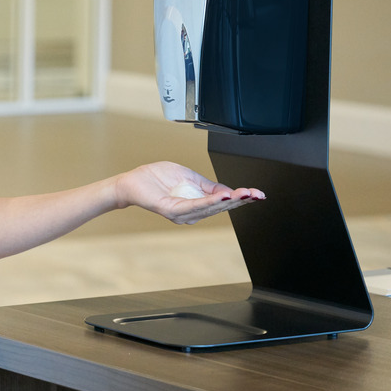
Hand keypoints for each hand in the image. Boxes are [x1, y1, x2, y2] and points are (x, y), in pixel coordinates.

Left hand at [115, 162, 264, 225]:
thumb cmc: (157, 178)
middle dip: (241, 200)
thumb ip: (209, 186)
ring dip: (229, 201)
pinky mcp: (172, 211)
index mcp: (197, 203)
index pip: (223, 201)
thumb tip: (229, 191)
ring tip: (244, 195)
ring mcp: (182, 213)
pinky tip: (223, 198)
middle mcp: (191, 213)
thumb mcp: (190, 177)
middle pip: (221, 207)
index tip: (258, 193)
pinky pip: (194, 206)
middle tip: (257, 195)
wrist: (132, 182)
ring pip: (210, 207)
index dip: (241, 197)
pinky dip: (210, 202)